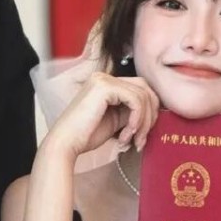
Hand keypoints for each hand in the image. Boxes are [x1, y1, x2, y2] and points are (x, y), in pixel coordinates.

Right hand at [43, 71, 158, 158]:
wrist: (66, 144)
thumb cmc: (86, 136)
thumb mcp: (116, 120)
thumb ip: (131, 111)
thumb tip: (155, 111)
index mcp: (106, 83)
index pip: (140, 89)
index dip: (149, 111)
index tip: (144, 134)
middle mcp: (104, 77)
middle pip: (145, 88)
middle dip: (151, 115)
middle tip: (142, 139)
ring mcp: (103, 79)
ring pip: (143, 95)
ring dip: (143, 122)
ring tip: (133, 140)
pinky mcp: (104, 87)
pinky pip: (135, 100)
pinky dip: (137, 119)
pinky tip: (127, 134)